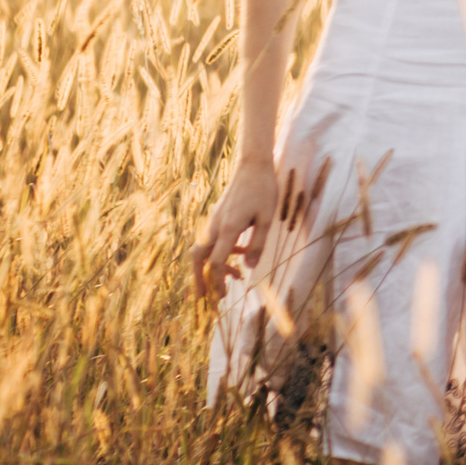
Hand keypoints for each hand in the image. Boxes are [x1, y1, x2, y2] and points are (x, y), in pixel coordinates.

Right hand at [191, 156, 284, 300]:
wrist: (253, 166)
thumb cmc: (263, 190)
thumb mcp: (267, 218)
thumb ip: (257, 244)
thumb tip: (248, 269)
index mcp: (228, 228)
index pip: (215, 262)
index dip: (216, 282)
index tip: (221, 297)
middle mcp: (216, 226)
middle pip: (199, 258)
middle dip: (199, 280)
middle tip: (203, 299)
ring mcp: (214, 221)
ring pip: (203, 251)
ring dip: (210, 268)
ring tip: (231, 279)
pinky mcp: (218, 218)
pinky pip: (212, 241)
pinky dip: (220, 253)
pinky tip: (239, 256)